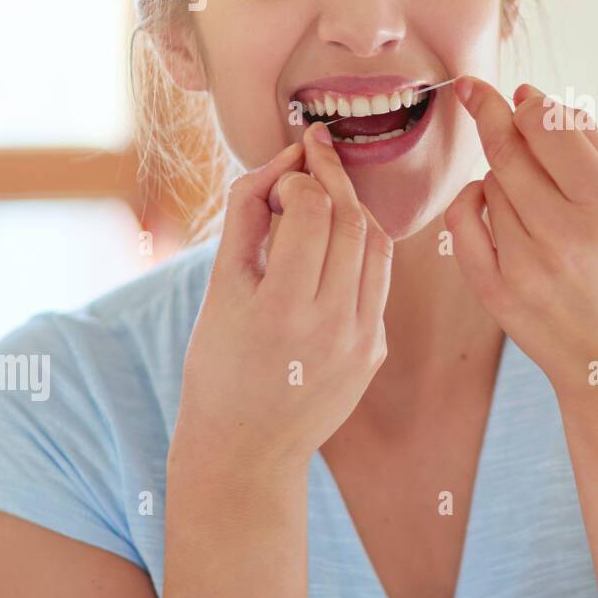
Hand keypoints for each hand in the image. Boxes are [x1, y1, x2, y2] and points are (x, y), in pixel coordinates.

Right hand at [173, 124, 393, 474]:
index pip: (314, 213)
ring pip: (377, 245)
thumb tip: (280, 160)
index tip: (281, 177)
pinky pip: (379, 280)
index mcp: (281, 310)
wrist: (246, 448)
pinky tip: (334, 241)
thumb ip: (247, 216)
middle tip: (315, 149)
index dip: (300, 181)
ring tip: (326, 189)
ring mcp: (362, 340)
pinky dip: (359, 250)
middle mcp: (332, 326)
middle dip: (335, 177)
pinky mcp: (376, 350)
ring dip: (354, 208)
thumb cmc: (218, 363)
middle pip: (353, 222)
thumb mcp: (219, 289)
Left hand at [444, 77, 597, 434]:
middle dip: (489, 112)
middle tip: (476, 90)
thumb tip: (536, 98)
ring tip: (531, 194)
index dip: (528, 103)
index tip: (519, 94)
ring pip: (490, 185)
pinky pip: (461, 223)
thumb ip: (590, 148)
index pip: (549, 130)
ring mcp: (524, 267)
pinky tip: (486, 199)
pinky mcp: (494, 292)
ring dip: (500, 173)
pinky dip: (469, 201)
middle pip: (508, 151)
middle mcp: (564, 238)